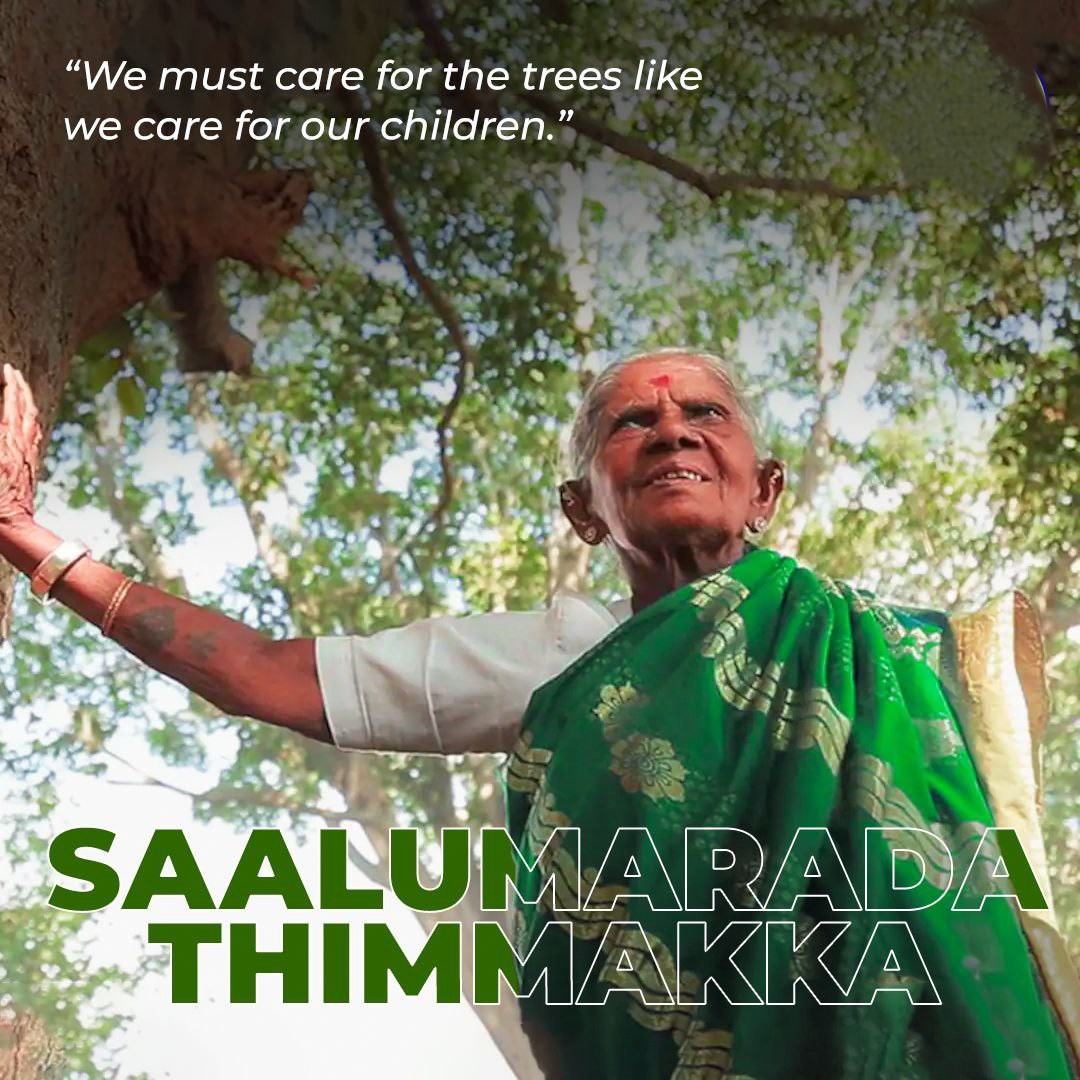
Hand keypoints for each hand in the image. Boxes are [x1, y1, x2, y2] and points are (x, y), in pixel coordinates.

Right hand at [0, 363, 42, 525]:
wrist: (9, 525)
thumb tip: (2, 423)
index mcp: (5, 439)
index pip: (10, 403)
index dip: (9, 383)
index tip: (7, 369)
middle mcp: (21, 444)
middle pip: (26, 408)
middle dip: (21, 388)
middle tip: (16, 374)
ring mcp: (29, 455)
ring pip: (33, 420)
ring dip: (28, 402)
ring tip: (23, 390)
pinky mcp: (31, 466)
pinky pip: (34, 435)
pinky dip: (31, 420)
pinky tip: (29, 420)